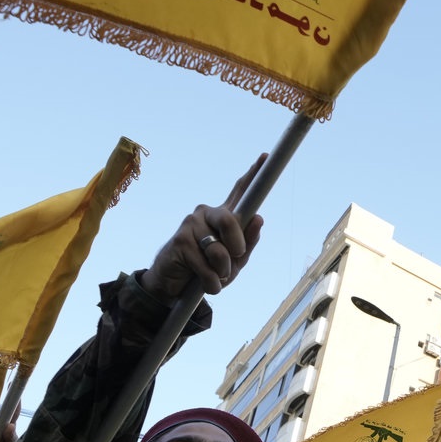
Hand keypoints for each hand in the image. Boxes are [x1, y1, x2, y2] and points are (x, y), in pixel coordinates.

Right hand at [140, 154, 267, 297]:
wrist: (175, 285)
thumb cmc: (208, 269)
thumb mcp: (234, 261)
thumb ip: (248, 243)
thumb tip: (259, 219)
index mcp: (224, 216)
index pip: (240, 191)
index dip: (253, 174)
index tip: (265, 156)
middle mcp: (207, 213)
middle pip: (230, 220)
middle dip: (237, 246)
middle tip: (235, 258)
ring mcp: (191, 224)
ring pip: (219, 250)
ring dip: (222, 271)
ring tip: (216, 275)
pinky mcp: (180, 240)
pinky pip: (206, 266)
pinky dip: (212, 282)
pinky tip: (206, 283)